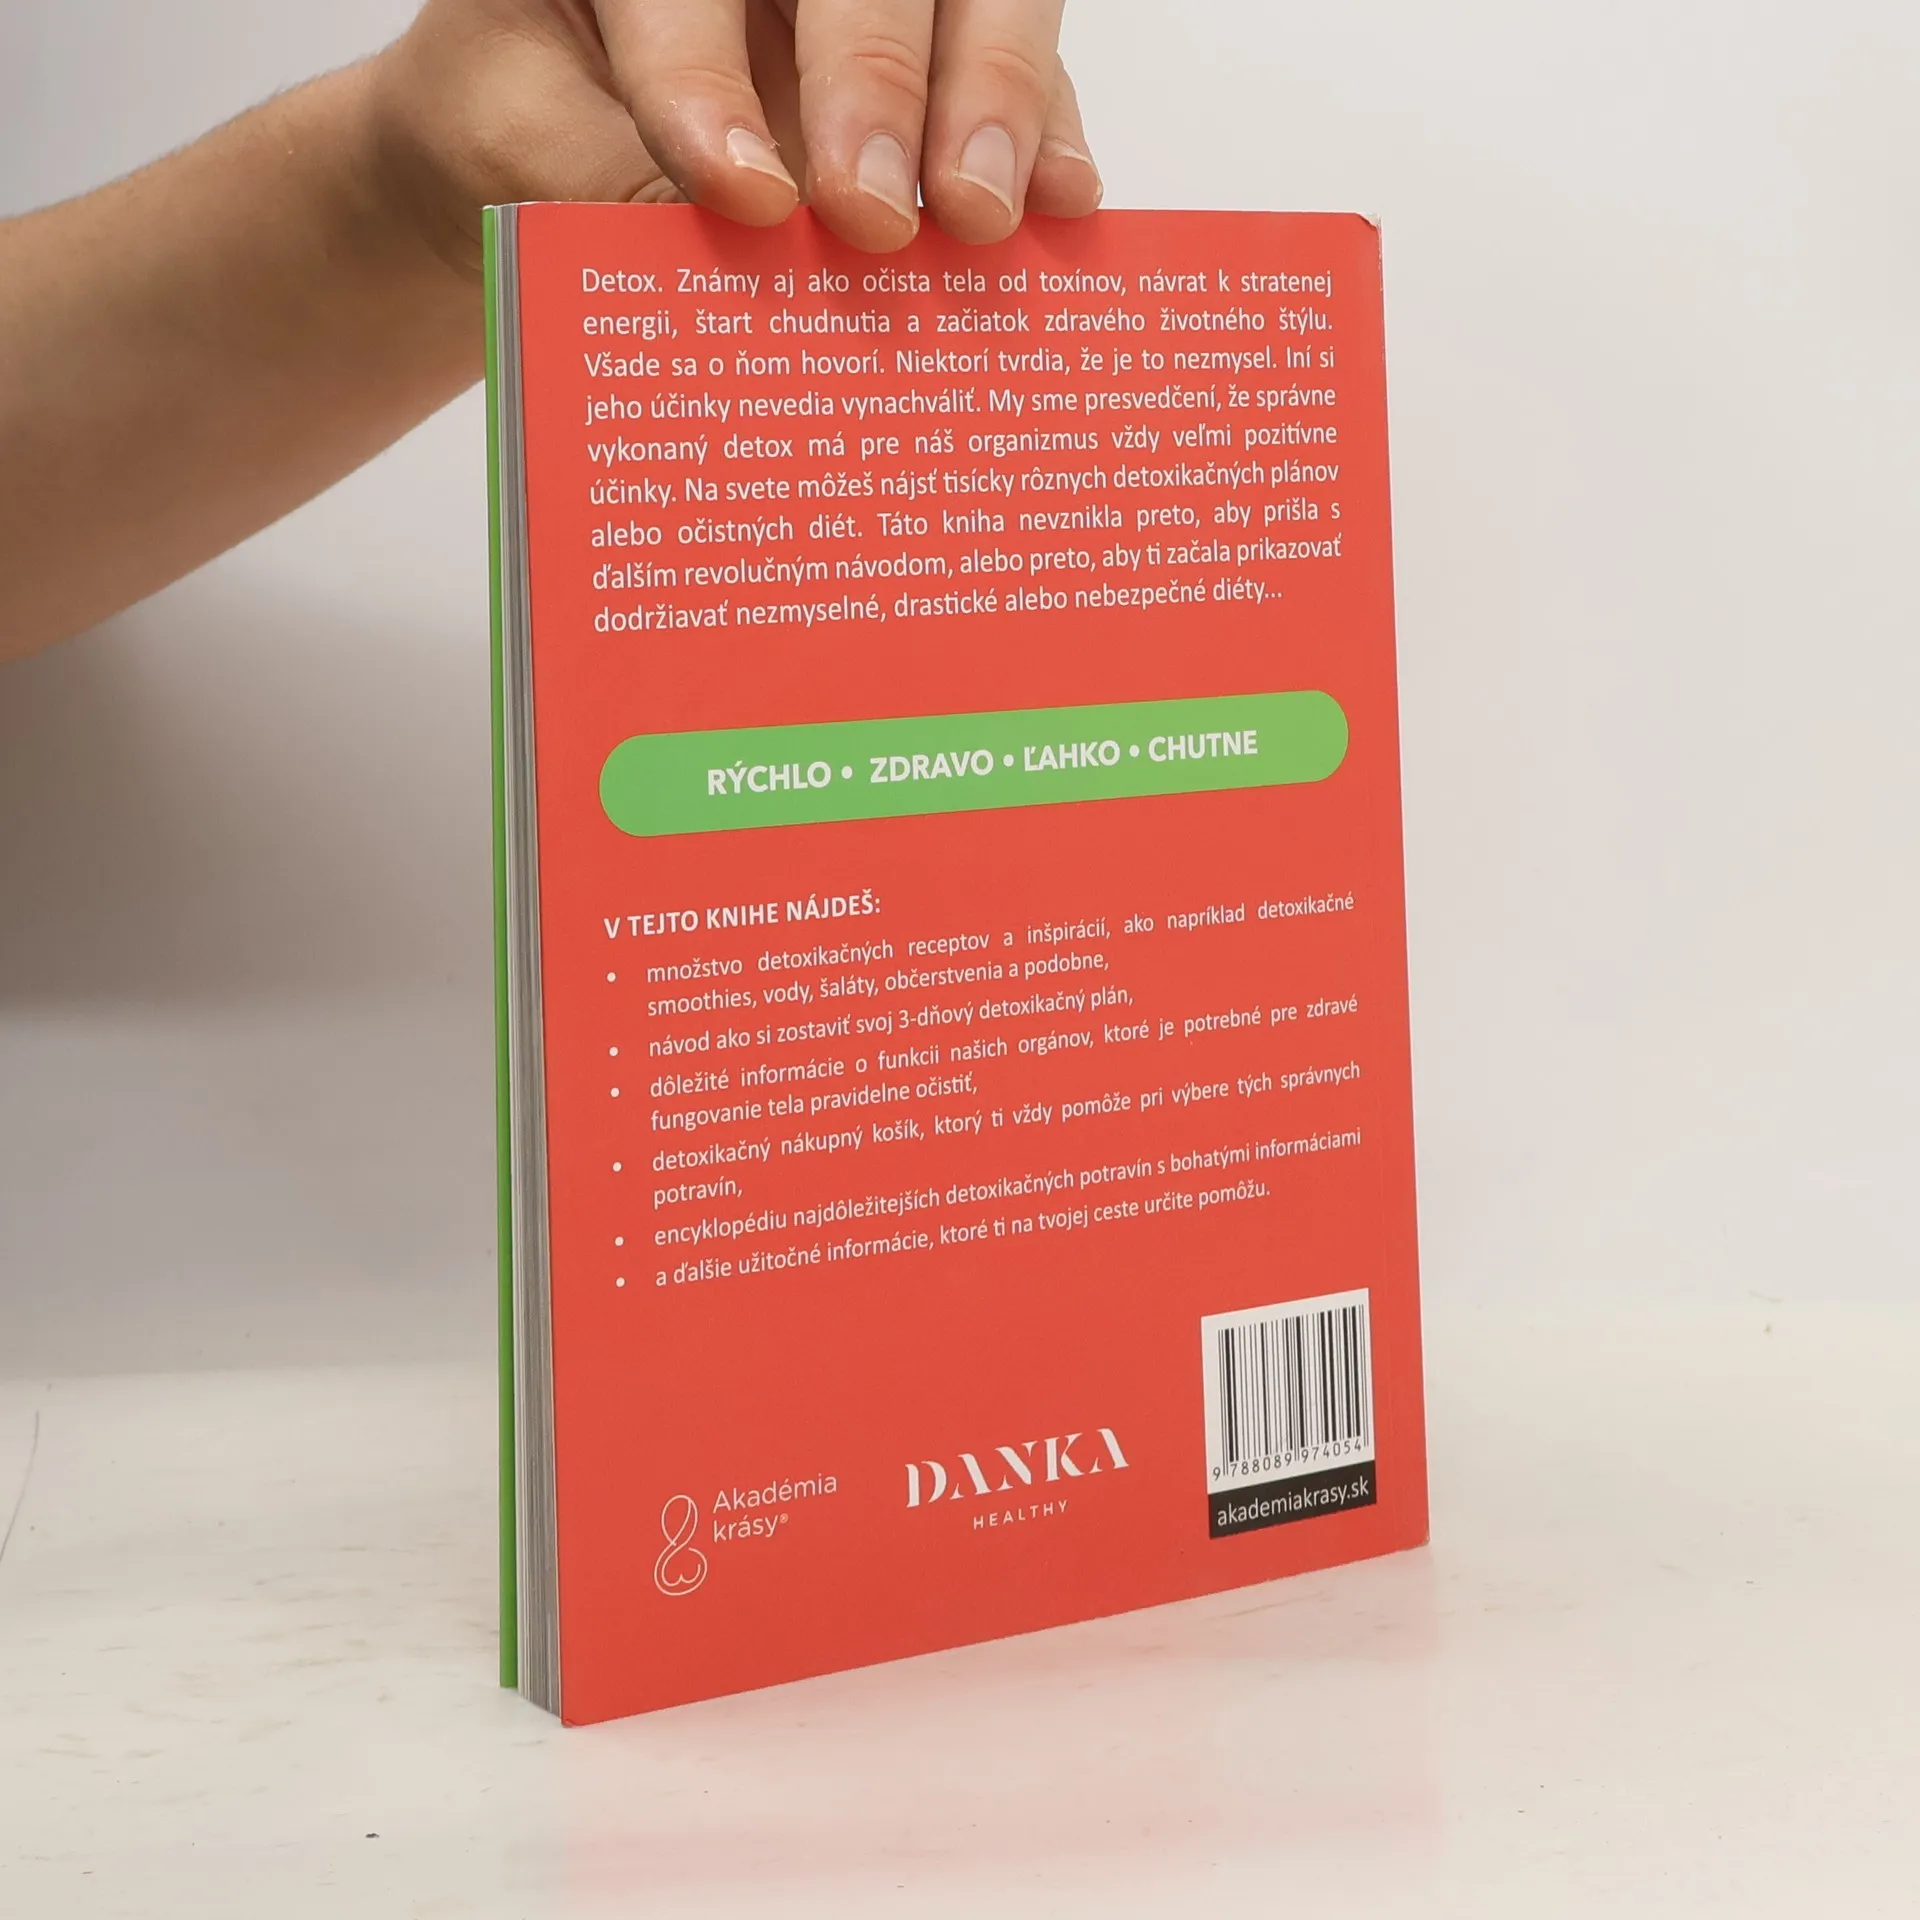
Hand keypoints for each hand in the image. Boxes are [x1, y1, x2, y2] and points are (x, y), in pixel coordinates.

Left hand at [371, 0, 1101, 275]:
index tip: (744, 195)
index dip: (710, 80)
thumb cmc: (523, 122)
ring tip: (981, 214)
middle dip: (874, 81)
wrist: (546, 140)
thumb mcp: (515, 143)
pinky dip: (1051, 135)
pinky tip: (1062, 204)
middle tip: (872, 213)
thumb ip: (601, 179)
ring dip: (991, 98)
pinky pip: (1030, 68)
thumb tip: (749, 253)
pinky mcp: (946, 52)